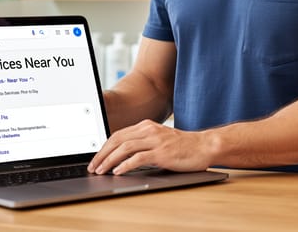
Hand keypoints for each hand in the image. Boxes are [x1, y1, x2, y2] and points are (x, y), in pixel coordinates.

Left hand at [87, 119, 211, 174]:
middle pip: (118, 139)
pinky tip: (118, 172)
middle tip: (93, 166)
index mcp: (146, 126)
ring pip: (125, 148)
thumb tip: (122, 156)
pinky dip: (125, 165)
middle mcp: (149, 130)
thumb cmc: (183, 146)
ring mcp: (156, 141)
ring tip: (101, 170)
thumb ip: (143, 143)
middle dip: (102, 154)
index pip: (118, 135)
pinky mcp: (162, 153)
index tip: (96, 159)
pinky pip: (138, 158)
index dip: (104, 147)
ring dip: (109, 160)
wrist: (204, 146)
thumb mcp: (160, 140)